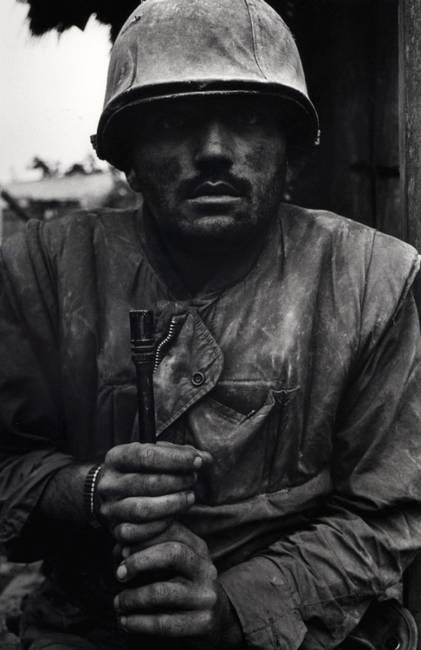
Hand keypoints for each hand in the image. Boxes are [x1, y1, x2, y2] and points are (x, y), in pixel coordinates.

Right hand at [96, 442, 211, 544]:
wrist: (113, 495)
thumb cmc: (141, 471)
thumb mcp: (155, 456)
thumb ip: (180, 454)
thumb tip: (205, 458)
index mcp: (116, 458)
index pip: (146, 455)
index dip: (176, 458)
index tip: (198, 460)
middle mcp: (109, 483)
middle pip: (146, 483)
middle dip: (177, 481)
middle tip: (194, 479)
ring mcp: (110, 508)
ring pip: (142, 510)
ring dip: (172, 504)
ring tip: (190, 497)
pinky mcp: (114, 530)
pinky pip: (138, 532)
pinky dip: (161, 525)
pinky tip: (175, 516)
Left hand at [114, 522, 242, 647]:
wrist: (215, 619)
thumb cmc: (182, 585)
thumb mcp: (173, 563)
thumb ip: (150, 549)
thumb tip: (119, 549)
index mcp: (198, 547)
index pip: (172, 530)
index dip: (143, 536)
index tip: (121, 548)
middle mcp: (206, 568)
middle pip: (172, 553)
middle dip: (139, 561)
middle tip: (118, 573)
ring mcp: (206, 596)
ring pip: (162, 591)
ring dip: (132, 597)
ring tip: (118, 602)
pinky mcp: (203, 623)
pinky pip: (164, 623)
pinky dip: (138, 623)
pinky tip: (125, 622)